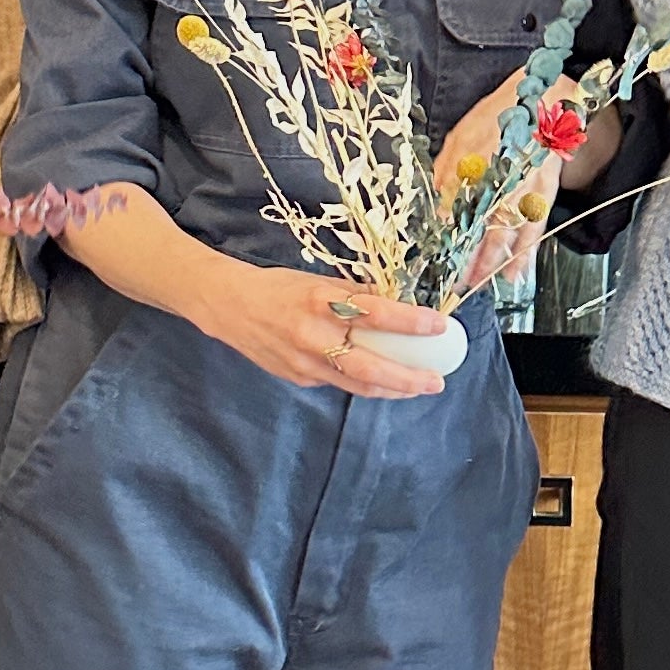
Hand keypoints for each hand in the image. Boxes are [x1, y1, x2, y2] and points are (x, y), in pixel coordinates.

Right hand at [188, 257, 448, 396]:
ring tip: (417, 387)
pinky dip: (364, 382)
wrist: (229, 307)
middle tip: (436, 381)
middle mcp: (313, 335)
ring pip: (358, 384)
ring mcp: (305, 362)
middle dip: (408, 377)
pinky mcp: (299, 378)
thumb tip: (397, 300)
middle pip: (370, 365)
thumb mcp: (318, 280)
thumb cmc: (279, 288)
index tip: (439, 325)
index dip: (410, 322)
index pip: (374, 313)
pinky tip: (381, 379)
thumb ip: (354, 294)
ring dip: (392, 388)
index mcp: (321, 301)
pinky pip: (339, 382)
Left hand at [435, 69, 559, 290]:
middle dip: (464, 259)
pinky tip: (514, 275)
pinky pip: (533, 232)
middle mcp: (500, 180)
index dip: (444, 232)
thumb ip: (445, 168)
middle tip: (451, 283)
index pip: (454, 206)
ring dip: (490, 265)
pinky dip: (525, 256)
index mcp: (474, 162)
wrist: (545, 101)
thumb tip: (433, 200)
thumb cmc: (499, 115)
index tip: (432, 254)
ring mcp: (524, 190)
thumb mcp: (461, 134)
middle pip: (479, 228)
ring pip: (505, 236)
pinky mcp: (543, 196)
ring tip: (476, 286)